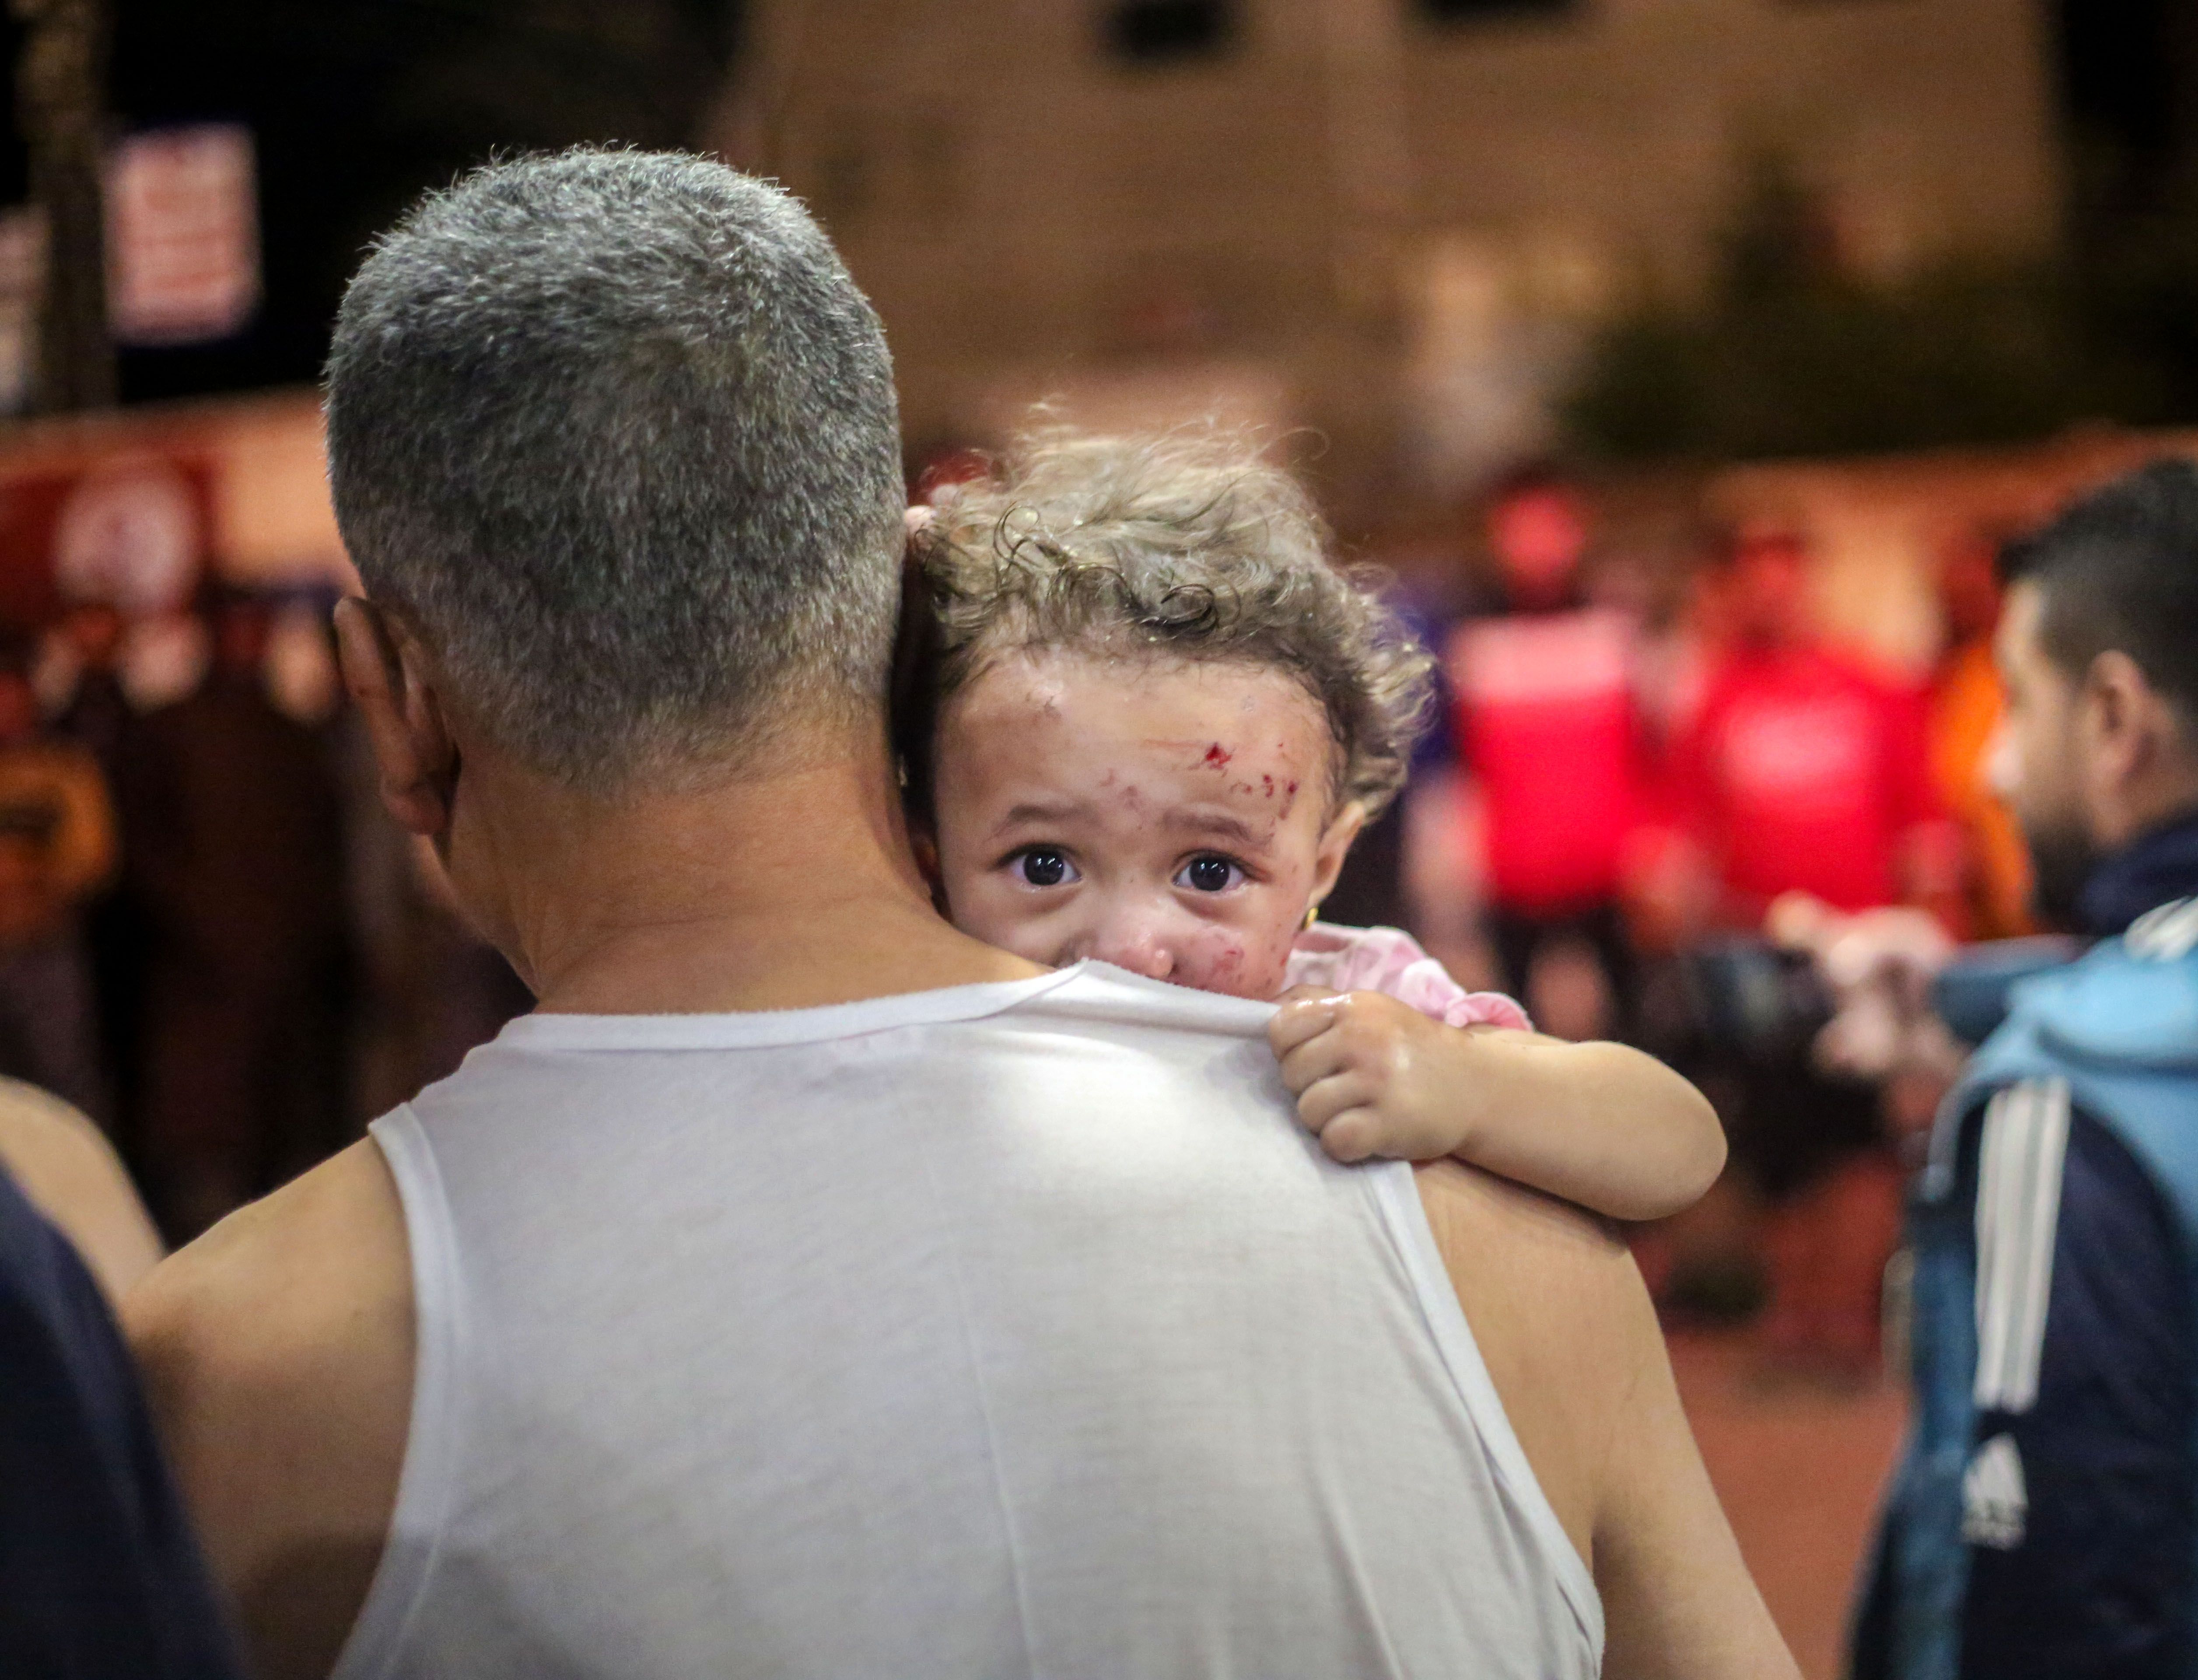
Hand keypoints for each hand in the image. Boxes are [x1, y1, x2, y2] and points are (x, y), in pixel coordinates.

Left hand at [1266, 987, 1475, 1163]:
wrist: (1478, 1087)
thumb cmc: (1411, 1050)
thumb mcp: (1372, 1011)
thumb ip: (1320, 1004)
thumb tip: (1265, 1007)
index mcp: (1354, 1007)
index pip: (1281, 1027)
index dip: (1289, 1050)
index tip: (1315, 1061)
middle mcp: (1364, 1038)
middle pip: (1291, 1073)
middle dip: (1308, 1088)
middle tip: (1341, 1090)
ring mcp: (1378, 1079)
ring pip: (1307, 1111)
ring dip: (1324, 1120)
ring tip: (1354, 1112)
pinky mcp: (1391, 1122)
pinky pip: (1335, 1140)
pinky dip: (1344, 1145)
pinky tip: (1365, 1134)